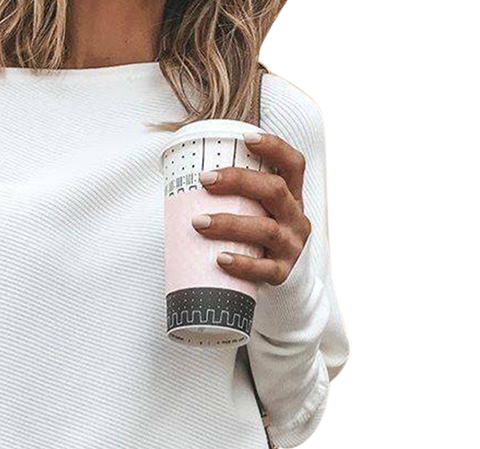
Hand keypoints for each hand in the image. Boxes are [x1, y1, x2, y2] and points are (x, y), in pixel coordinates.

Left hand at [191, 133, 311, 285]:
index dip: (274, 148)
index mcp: (291, 198)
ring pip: (266, 230)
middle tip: (205, 180)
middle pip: (274, 191)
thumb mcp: (254, 212)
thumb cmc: (253, 239)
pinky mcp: (282, 273)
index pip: (293, 165)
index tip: (245, 137)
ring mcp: (291, 246)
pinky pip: (264, 269)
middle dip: (239, 181)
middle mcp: (296, 218)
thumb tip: (182, 174)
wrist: (272, 280)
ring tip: (199, 222)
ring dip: (230, 224)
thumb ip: (234, 195)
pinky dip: (242, 264)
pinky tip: (220, 259)